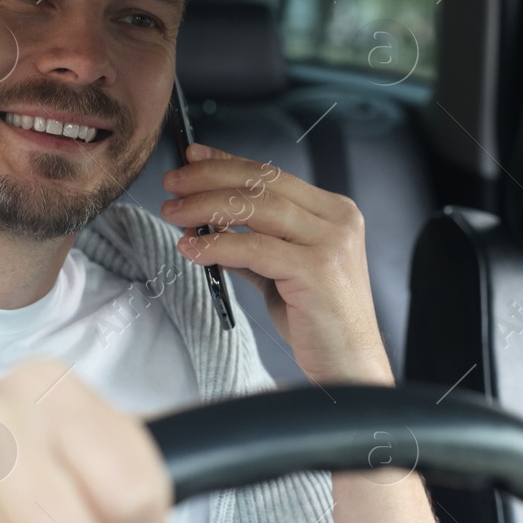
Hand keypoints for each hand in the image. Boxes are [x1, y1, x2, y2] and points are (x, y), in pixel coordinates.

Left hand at [161, 142, 392, 385]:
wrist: (349, 366)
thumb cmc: (317, 321)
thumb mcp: (281, 273)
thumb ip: (253, 245)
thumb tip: (208, 222)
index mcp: (334, 212)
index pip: (273, 175)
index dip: (228, 162)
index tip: (192, 156)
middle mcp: (338, 219)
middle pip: (263, 183)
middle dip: (210, 178)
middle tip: (172, 183)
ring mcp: (332, 243)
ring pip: (257, 208)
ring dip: (207, 206)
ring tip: (173, 213)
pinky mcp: (317, 270)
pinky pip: (255, 248)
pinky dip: (217, 245)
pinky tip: (191, 248)